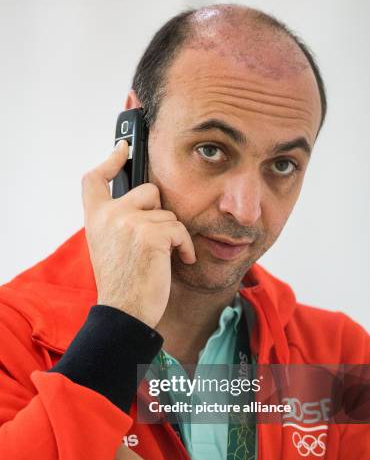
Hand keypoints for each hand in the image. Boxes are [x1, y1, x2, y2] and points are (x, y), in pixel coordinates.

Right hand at [82, 141, 195, 327]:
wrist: (125, 311)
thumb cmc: (123, 283)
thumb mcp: (109, 247)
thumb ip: (118, 221)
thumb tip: (146, 201)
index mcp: (96, 218)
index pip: (94, 179)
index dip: (110, 161)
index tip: (122, 147)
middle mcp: (109, 215)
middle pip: (148, 191)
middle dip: (160, 213)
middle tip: (158, 240)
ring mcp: (129, 222)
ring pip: (168, 214)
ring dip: (174, 237)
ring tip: (165, 258)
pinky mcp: (151, 234)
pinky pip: (180, 229)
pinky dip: (185, 247)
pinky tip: (181, 261)